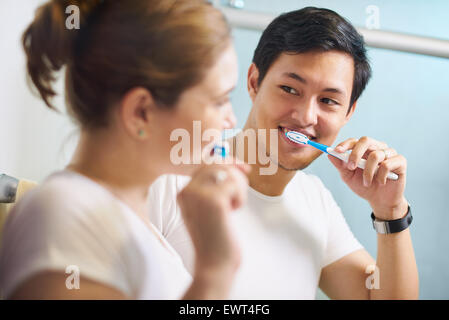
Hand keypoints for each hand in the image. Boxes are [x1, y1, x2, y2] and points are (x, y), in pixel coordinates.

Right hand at [177, 159, 249, 275]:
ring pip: (228, 171)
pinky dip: (241, 197)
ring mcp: (198, 194)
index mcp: (183, 193)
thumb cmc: (216, 239)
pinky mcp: (214, 200)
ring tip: (234, 206)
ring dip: (239, 188)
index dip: (227, 164)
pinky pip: (236, 184)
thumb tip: (237, 164)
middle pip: (217, 164)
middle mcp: (186, 191)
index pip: (206, 165)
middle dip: (235, 177)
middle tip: (236, 198)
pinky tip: (233, 211)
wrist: (214, 264)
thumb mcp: (210, 208)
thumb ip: (215, 187)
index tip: (242, 170)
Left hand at [328, 136, 408, 219]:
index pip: (354, 141)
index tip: (336, 151)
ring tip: (366, 183)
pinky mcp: (400, 161)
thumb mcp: (348, 176)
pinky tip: (381, 183)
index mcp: (364, 150)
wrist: (381, 201)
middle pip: (366, 140)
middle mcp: (378, 148)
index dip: (345, 144)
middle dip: (355, 153)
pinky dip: (381, 176)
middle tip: (350, 167)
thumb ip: (340, 165)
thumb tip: (329, 154)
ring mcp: (390, 153)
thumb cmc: (364, 186)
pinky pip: (387, 164)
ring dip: (367, 172)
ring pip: (376, 155)